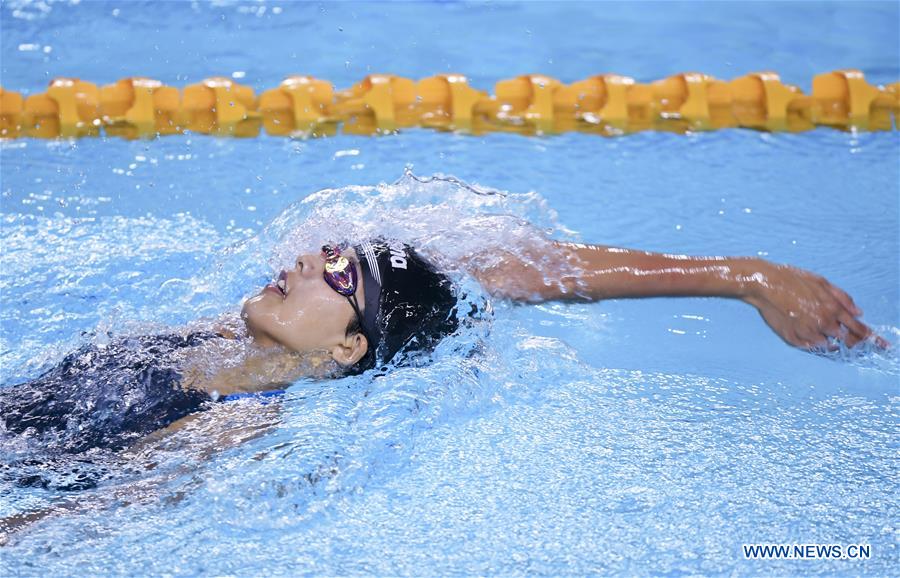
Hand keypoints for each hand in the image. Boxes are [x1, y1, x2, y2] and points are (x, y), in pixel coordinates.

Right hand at [743, 260, 888, 350]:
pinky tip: (808, 330)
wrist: (765, 285)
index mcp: (833, 309)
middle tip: (852, 339)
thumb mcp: (822, 282)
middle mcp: (822, 324)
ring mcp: (807, 333)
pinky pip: (810, 346)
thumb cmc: (793, 280)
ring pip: (828, 345)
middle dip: (852, 341)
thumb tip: (859, 312)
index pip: (859, 329)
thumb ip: (843, 298)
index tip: (884, 345)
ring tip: (820, 328)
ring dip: (830, 340)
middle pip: (846, 341)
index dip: (873, 338)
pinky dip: (813, 342)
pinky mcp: (793, 338)